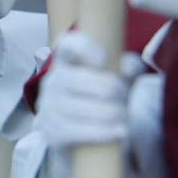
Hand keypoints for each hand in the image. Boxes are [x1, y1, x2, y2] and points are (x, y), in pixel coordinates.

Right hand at [36, 32, 141, 149]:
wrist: (77, 132)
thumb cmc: (99, 96)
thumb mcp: (115, 77)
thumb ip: (128, 67)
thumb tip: (128, 69)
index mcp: (65, 61)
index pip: (67, 45)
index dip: (84, 48)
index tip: (103, 60)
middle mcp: (53, 81)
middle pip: (82, 80)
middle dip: (114, 90)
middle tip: (126, 98)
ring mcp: (49, 107)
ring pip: (83, 108)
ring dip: (113, 113)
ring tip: (126, 116)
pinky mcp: (52, 131)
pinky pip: (80, 132)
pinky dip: (104, 132)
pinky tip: (120, 131)